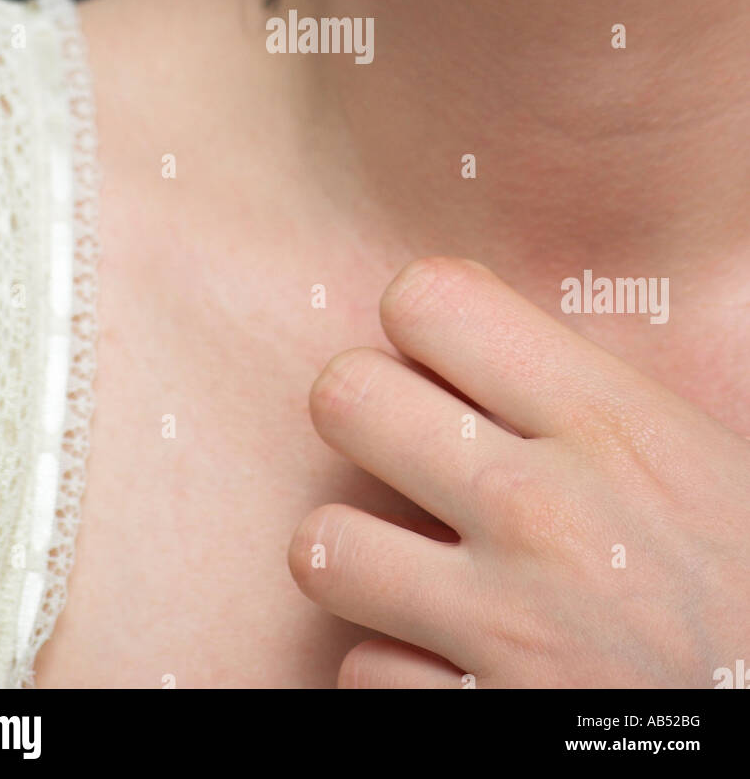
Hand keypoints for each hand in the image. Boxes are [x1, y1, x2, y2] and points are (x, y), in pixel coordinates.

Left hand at [288, 258, 749, 688]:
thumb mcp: (706, 453)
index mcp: (611, 423)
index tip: (448, 353)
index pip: (428, 299)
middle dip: (367, 411)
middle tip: (410, 441)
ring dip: (361, 549)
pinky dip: (397, 664)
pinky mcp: (481, 727)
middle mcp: (541, 514)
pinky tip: (449, 656)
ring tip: (410, 555)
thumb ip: (595, 395)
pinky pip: (362, 670)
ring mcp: (504, 629)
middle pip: (345, 399)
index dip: (423, 318)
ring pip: (322, 545)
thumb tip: (492, 343)